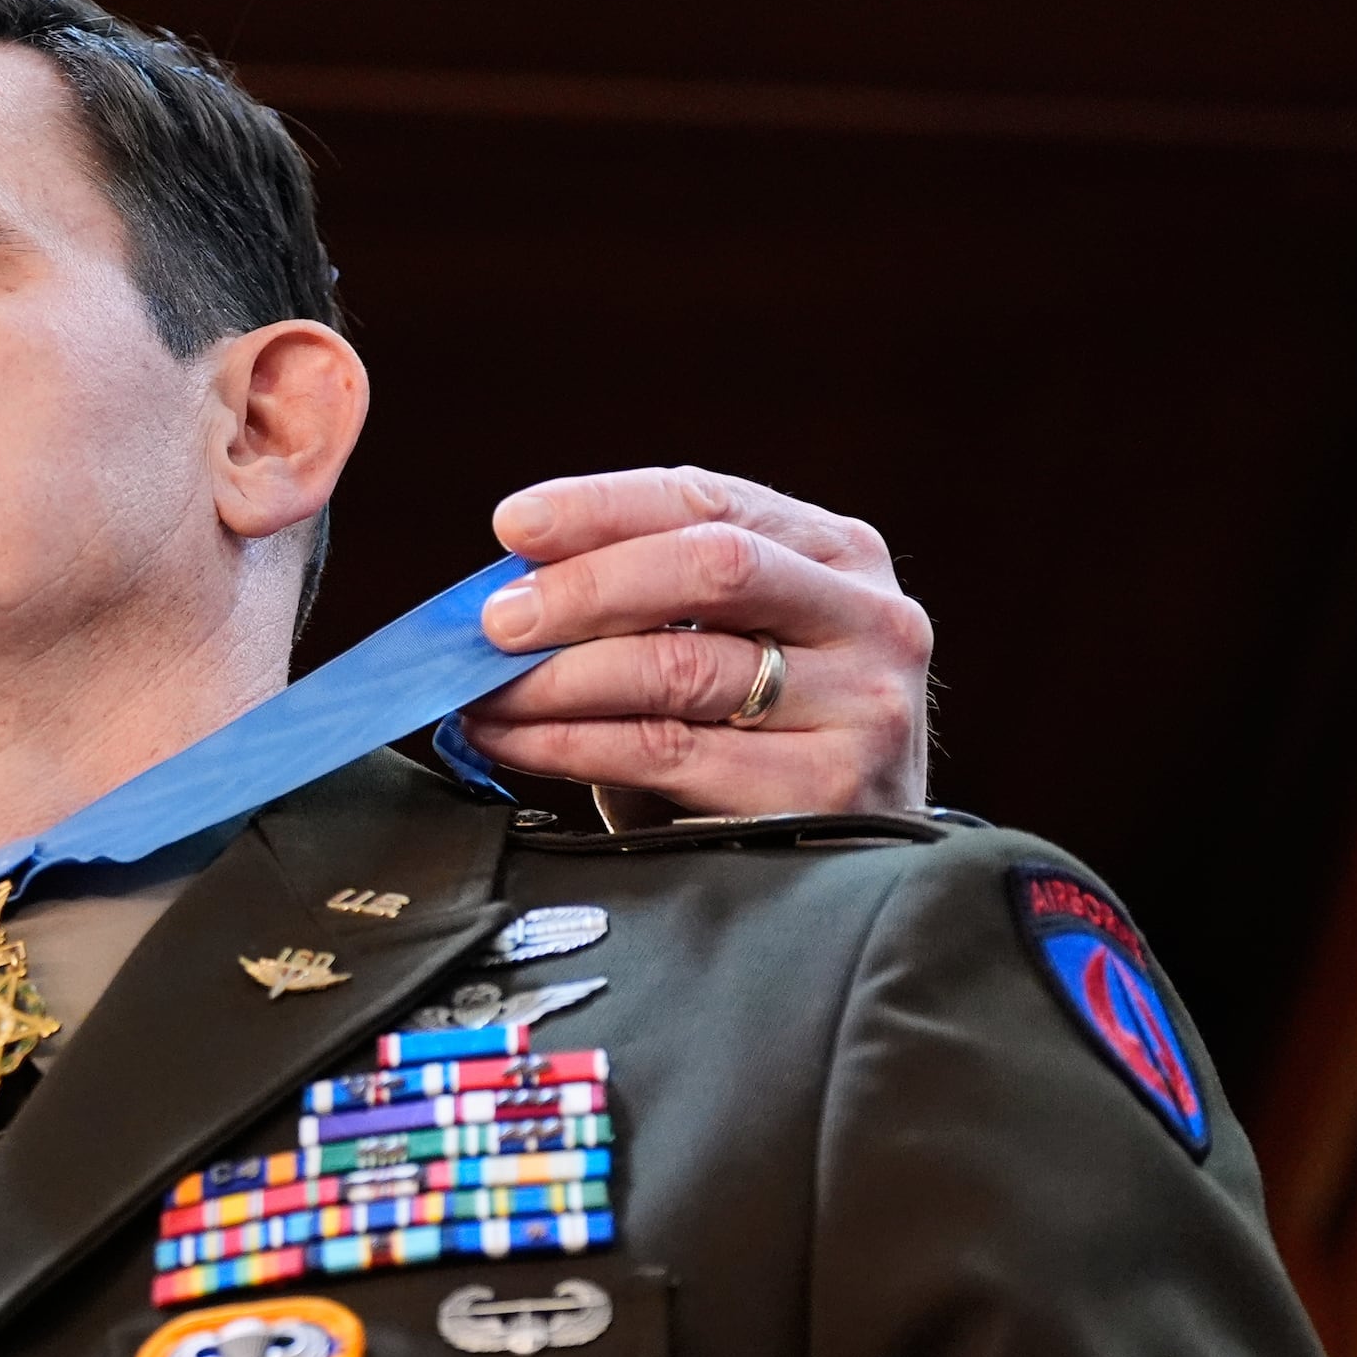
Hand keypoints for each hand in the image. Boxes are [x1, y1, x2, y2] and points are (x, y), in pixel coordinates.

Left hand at [460, 467, 931, 817]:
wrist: (838, 856)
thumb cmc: (758, 740)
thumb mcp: (721, 646)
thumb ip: (644, 602)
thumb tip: (506, 585)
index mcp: (839, 554)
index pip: (710, 500)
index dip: (602, 506)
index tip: (515, 525)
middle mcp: (870, 618)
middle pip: (711, 567)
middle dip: (584, 588)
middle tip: (496, 620)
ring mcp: (862, 705)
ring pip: (681, 666)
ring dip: (558, 677)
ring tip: (486, 690)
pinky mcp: (828, 790)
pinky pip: (667, 752)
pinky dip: (569, 742)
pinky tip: (515, 740)